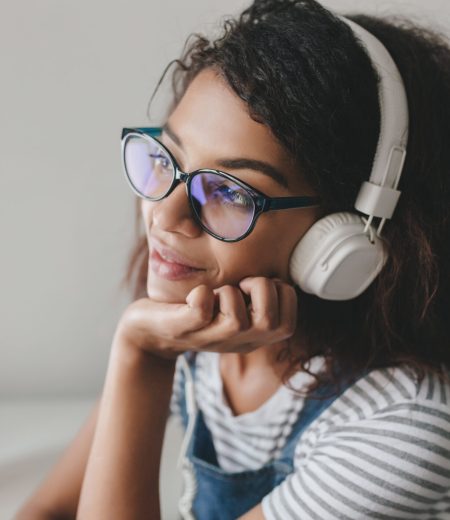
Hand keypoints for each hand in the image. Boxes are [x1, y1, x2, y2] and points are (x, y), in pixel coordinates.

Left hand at [115, 276, 297, 360]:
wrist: (150, 334)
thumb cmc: (198, 310)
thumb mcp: (234, 307)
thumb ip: (256, 296)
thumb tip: (276, 265)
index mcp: (253, 336)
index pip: (288, 323)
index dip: (280, 294)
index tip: (255, 285)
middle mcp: (237, 342)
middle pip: (272, 323)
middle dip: (261, 289)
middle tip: (239, 284)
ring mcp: (209, 338)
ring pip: (238, 320)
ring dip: (228, 293)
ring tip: (215, 292)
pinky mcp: (182, 329)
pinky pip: (201, 312)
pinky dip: (201, 295)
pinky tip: (197, 293)